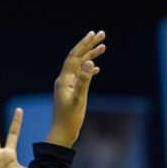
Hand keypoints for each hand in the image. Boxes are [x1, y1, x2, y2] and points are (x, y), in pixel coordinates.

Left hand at [47, 30, 106, 146]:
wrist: (62, 133)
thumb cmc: (70, 119)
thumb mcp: (79, 99)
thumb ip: (84, 80)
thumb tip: (90, 62)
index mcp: (64, 79)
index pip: (74, 57)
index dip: (84, 44)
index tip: (94, 34)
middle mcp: (65, 79)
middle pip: (77, 57)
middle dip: (89, 45)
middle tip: (102, 34)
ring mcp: (68, 85)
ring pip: (81, 66)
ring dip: (91, 56)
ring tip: (103, 47)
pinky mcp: (72, 92)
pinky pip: (81, 76)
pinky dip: (89, 70)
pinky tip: (96, 67)